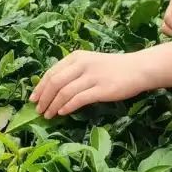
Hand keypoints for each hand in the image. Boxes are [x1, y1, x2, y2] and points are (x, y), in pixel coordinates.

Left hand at [30, 50, 148, 117]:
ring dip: (53, 105)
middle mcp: (82, 64)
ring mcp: (92, 76)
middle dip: (44, 98)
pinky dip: (67, 107)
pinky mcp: (102, 89)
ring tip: (48, 115)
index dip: (40, 87)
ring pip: (64, 92)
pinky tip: (62, 113)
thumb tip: (52, 89)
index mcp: (76, 57)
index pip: (51, 72)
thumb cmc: (113, 68)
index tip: (33, 99)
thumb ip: (73, 71)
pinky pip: (79, 99)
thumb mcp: (90, 63)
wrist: (138, 68)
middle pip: (54, 82)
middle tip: (38, 110)